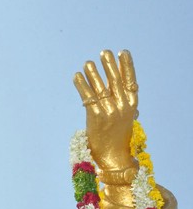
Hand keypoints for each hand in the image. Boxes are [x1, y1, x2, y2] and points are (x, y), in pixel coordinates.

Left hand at [73, 50, 137, 170]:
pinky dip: (81, 86)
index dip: (127, 66)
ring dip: (93, 74)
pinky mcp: (96, 117)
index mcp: (132, 105)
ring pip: (100, 88)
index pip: (131, 81)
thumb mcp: (124, 115)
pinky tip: (76, 76)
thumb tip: (119, 78)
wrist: (112, 156)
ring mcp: (109, 112)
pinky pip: (88, 98)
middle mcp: (122, 107)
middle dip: (109, 66)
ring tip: (88, 63)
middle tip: (104, 52)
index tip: (123, 52)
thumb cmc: (117, 134)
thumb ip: (121, 98)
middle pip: (115, 81)